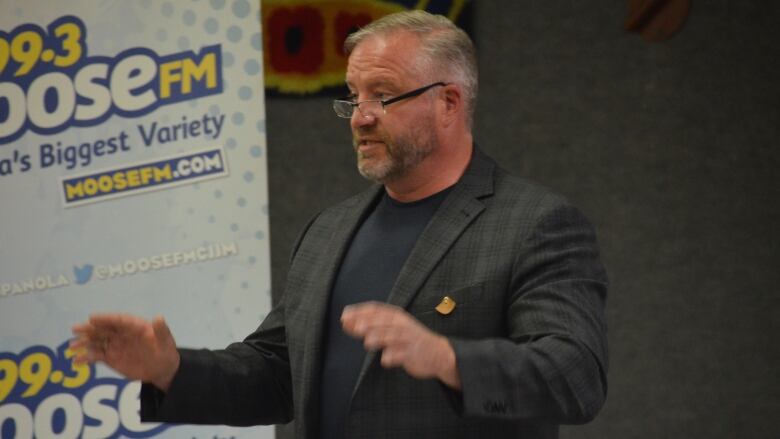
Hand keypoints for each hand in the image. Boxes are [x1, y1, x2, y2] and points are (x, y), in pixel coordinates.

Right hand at [70, 313, 179, 391]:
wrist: (161, 369)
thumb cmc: (165, 351)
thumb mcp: (166, 341)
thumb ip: (161, 330)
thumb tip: (159, 317)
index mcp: (135, 326)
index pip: (118, 320)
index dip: (106, 318)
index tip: (92, 318)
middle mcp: (122, 333)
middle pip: (104, 329)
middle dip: (89, 329)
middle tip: (75, 329)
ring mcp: (115, 345)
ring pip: (97, 342)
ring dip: (84, 343)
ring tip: (72, 346)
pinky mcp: (111, 357)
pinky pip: (96, 356)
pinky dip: (86, 358)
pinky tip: (76, 361)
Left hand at [341, 301, 460, 388]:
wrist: (437, 353)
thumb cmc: (408, 339)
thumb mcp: (390, 328)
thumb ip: (369, 325)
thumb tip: (345, 322)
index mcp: (395, 315)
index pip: (376, 309)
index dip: (360, 311)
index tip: (344, 316)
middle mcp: (401, 324)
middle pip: (383, 321)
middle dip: (369, 323)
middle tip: (355, 327)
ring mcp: (408, 339)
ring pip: (392, 337)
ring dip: (380, 338)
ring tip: (367, 343)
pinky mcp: (413, 354)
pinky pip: (402, 355)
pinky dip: (394, 357)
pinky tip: (385, 360)